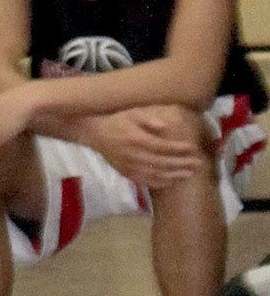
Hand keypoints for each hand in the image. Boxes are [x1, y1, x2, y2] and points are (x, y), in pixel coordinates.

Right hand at [78, 106, 208, 188]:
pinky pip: (144, 181)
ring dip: (173, 175)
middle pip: (161, 163)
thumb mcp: (135, 113)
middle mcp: (133, 156)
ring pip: (154, 174)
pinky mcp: (126, 173)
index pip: (162, 146)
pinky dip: (159, 182)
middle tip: (198, 164)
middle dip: (181, 164)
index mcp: (137, 140)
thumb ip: (150, 119)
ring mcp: (129, 167)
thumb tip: (166, 127)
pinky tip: (171, 182)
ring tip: (189, 174)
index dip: (178, 149)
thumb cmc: (119, 120)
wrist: (97, 135)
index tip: (193, 148)